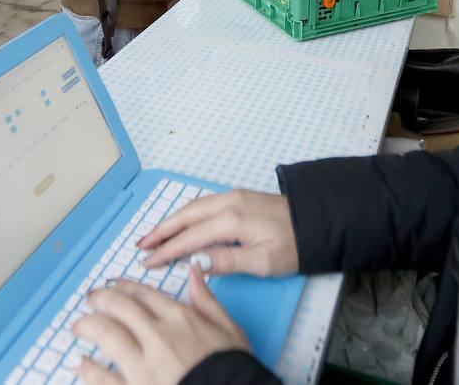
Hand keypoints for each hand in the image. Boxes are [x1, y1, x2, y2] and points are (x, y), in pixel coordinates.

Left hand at [73, 269, 247, 384]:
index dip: (125, 287)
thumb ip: (207, 299)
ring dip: (89, 326)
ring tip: (79, 325)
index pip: (145, 295)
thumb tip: (195, 270)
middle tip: (91, 299)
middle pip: (121, 308)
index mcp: (181, 319)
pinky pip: (103, 377)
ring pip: (107, 334)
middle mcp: (159, 336)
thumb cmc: (234, 369)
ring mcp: (144, 365)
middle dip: (101, 300)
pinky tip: (81, 363)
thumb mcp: (229, 329)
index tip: (114, 285)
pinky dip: (88, 368)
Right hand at [138, 190, 297, 276]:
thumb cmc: (295, 245)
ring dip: (171, 221)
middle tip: (139, 245)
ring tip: (153, 236)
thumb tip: (195, 262)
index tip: (148, 263)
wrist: (319, 221)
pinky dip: (185, 214)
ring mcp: (233, 196)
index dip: (166, 251)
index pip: (189, 238)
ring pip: (192, 207)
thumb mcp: (264, 261)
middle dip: (160, 231)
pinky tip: (180, 222)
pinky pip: (202, 203)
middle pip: (184, 216)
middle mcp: (228, 202)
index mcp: (231, 219)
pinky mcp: (239, 196)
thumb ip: (227, 261)